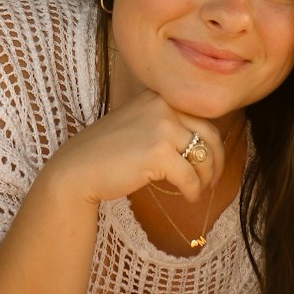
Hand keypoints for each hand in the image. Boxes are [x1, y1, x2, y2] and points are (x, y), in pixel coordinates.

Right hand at [45, 90, 225, 208]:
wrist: (77, 169)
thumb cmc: (106, 152)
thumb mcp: (138, 123)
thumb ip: (166, 122)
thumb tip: (203, 142)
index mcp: (158, 96)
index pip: (200, 116)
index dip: (211, 141)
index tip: (211, 159)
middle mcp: (162, 106)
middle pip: (210, 134)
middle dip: (216, 161)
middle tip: (213, 179)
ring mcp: (162, 127)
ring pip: (204, 156)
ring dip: (206, 178)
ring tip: (199, 190)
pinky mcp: (159, 153)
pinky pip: (190, 176)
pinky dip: (193, 191)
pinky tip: (188, 198)